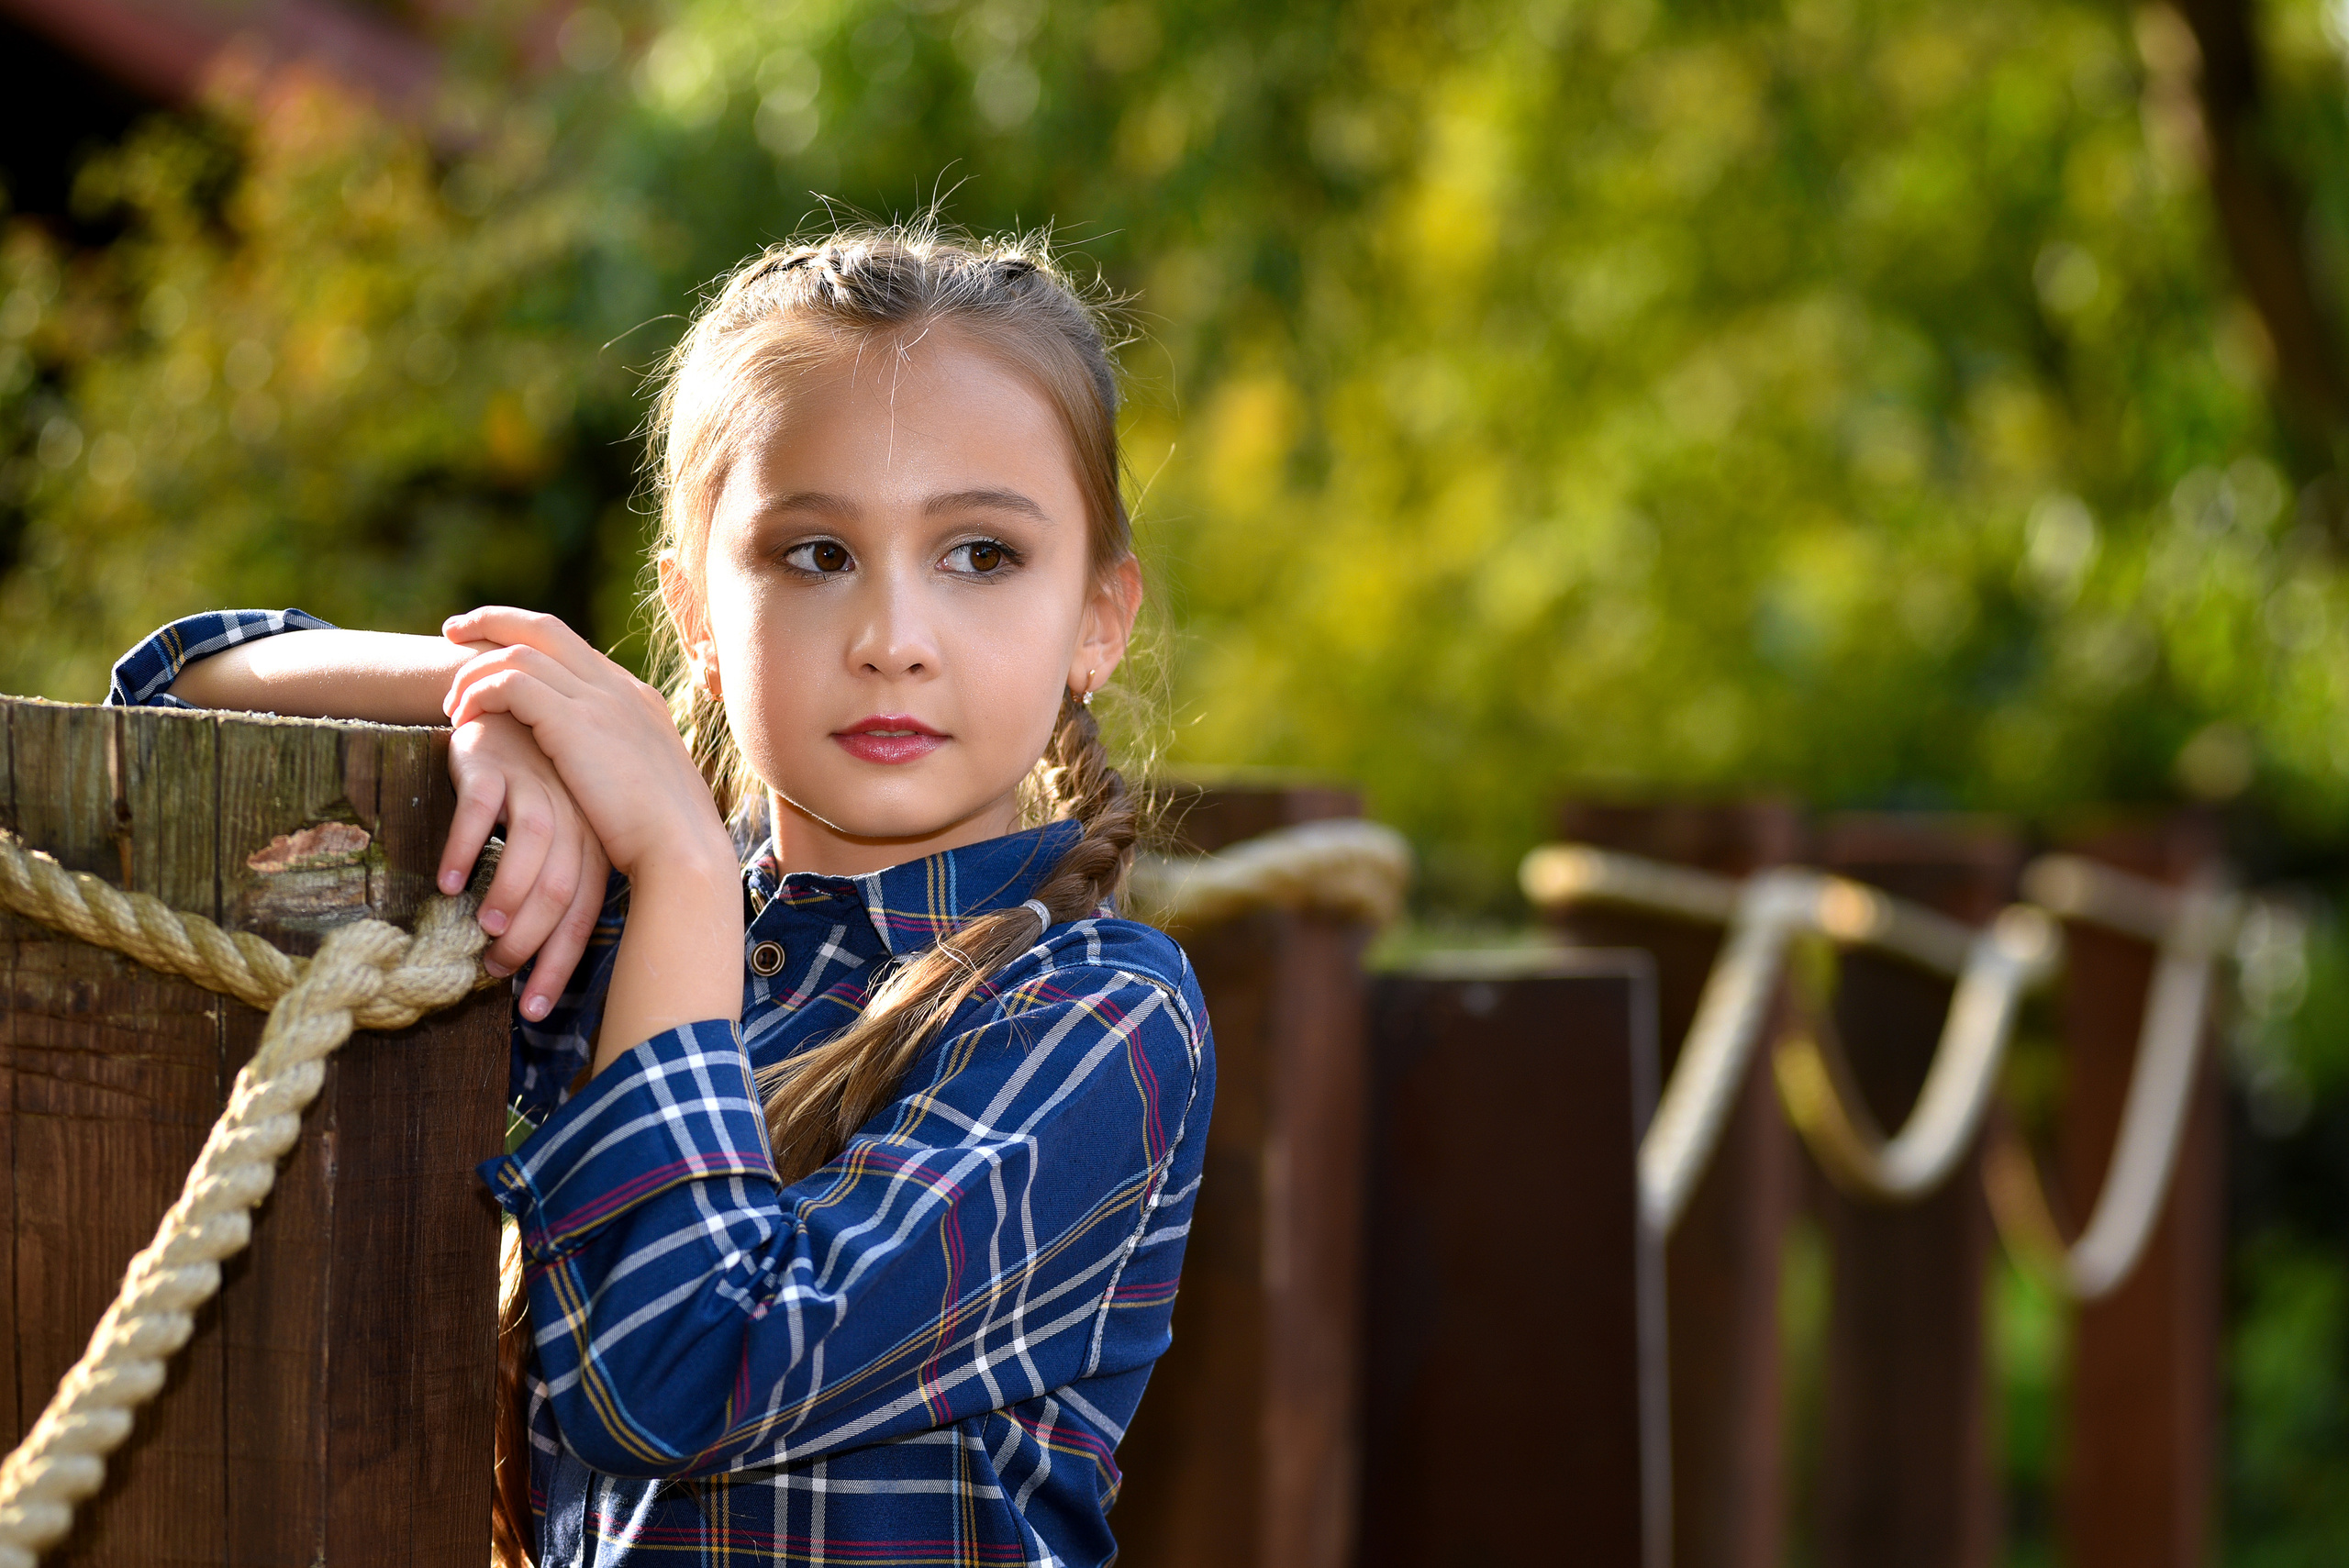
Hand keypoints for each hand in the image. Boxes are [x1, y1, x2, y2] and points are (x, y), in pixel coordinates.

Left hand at [439, 608, 735, 883]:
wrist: (682, 849)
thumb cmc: (662, 837)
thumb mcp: (644, 785)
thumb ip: (617, 762)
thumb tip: (594, 773)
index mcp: (637, 698)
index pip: (573, 648)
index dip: (527, 643)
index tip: (492, 652)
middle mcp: (618, 687)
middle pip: (544, 627)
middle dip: (492, 621)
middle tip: (452, 633)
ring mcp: (599, 699)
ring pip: (519, 652)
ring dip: (475, 672)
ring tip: (452, 705)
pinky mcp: (573, 721)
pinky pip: (509, 683)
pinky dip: (479, 694)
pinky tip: (464, 722)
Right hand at [439, 712, 612, 1021]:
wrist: (502, 713)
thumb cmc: (526, 790)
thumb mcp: (552, 834)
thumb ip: (551, 887)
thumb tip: (529, 963)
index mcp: (593, 837)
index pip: (585, 911)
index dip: (561, 962)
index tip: (533, 1010)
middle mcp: (572, 811)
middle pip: (561, 886)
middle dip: (531, 938)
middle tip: (496, 970)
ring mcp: (534, 783)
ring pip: (529, 848)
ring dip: (506, 895)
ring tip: (481, 931)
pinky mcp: (494, 761)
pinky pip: (481, 807)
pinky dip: (466, 848)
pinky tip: (449, 881)